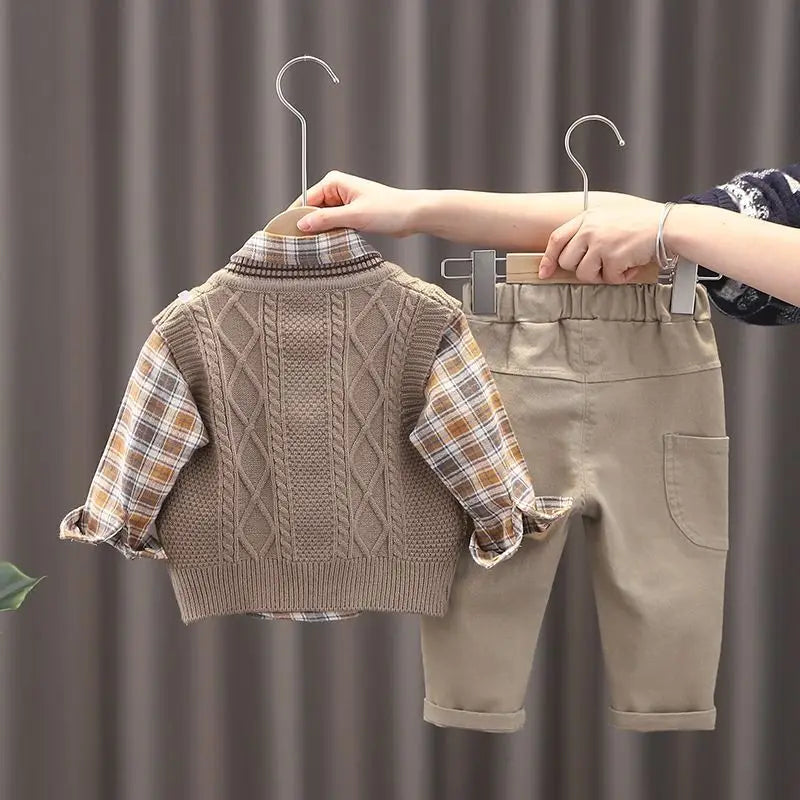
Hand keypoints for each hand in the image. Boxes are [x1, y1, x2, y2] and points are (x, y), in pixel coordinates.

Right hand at [291, 171, 423, 236]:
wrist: (412, 215)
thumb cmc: (390, 209)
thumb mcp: (354, 216)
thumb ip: (327, 220)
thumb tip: (303, 224)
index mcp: (334, 182)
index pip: (305, 200)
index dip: (296, 217)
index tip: (288, 234)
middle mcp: (336, 190)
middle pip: (312, 211)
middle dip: (308, 227)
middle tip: (300, 246)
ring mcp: (343, 204)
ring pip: (322, 220)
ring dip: (320, 233)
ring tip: (314, 247)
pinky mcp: (351, 215)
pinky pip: (333, 226)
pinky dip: (330, 235)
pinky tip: (328, 246)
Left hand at [538, 199, 663, 283]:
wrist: (667, 225)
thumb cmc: (640, 224)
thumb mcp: (608, 218)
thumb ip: (587, 232)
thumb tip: (569, 257)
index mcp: (587, 218)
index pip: (556, 239)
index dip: (548, 258)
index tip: (544, 272)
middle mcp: (590, 229)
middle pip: (567, 261)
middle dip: (581, 268)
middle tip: (600, 264)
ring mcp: (600, 243)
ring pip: (584, 274)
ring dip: (601, 275)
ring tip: (617, 264)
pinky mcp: (613, 257)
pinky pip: (608, 279)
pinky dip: (620, 278)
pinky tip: (630, 265)